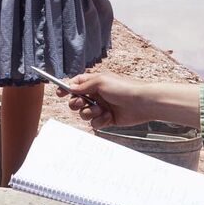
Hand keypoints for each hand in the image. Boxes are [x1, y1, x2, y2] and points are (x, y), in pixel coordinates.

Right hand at [62, 72, 198, 130]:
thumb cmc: (124, 88)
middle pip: (76, 101)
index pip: (76, 84)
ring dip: (89, 113)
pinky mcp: (107, 119)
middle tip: (82, 103)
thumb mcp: (101, 81)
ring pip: (84, 114)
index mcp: (94, 83)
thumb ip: (83, 85)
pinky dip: (100, 121)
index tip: (60, 93)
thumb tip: (70, 87)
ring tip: (100, 110)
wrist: (142, 103)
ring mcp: (101, 107)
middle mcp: (96, 95)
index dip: (66, 88)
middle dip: (77, 104)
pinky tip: (109, 117)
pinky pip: (95, 123)